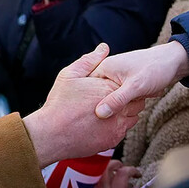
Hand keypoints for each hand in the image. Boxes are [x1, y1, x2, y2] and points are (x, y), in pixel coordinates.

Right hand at [23, 44, 146, 165]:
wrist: (53, 134)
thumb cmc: (59, 103)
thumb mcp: (70, 75)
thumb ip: (89, 61)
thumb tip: (103, 47)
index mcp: (109, 89)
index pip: (128, 84)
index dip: (121, 85)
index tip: (109, 87)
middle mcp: (119, 108)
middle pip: (135, 101)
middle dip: (126, 99)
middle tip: (109, 99)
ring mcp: (118, 125)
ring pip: (132, 117)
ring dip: (124, 113)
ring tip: (107, 111)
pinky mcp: (114, 139)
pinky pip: (123, 131)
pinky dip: (116, 126)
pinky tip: (102, 124)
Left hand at [80, 160, 140, 187]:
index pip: (123, 173)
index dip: (132, 170)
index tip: (137, 174)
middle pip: (108, 165)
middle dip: (118, 164)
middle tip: (124, 170)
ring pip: (99, 171)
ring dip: (108, 170)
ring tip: (114, 176)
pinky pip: (93, 179)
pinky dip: (100, 179)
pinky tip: (105, 186)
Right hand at [89, 41, 188, 118]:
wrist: (175, 62)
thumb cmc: (155, 69)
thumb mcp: (135, 87)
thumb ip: (117, 100)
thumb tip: (99, 114)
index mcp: (104, 68)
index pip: (87, 86)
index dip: (88, 101)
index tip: (91, 115)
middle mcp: (108, 72)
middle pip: (97, 94)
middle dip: (105, 106)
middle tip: (112, 118)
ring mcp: (117, 78)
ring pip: (110, 97)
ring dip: (117, 106)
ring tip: (123, 113)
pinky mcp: (126, 84)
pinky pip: (120, 98)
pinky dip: (126, 105)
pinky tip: (132, 110)